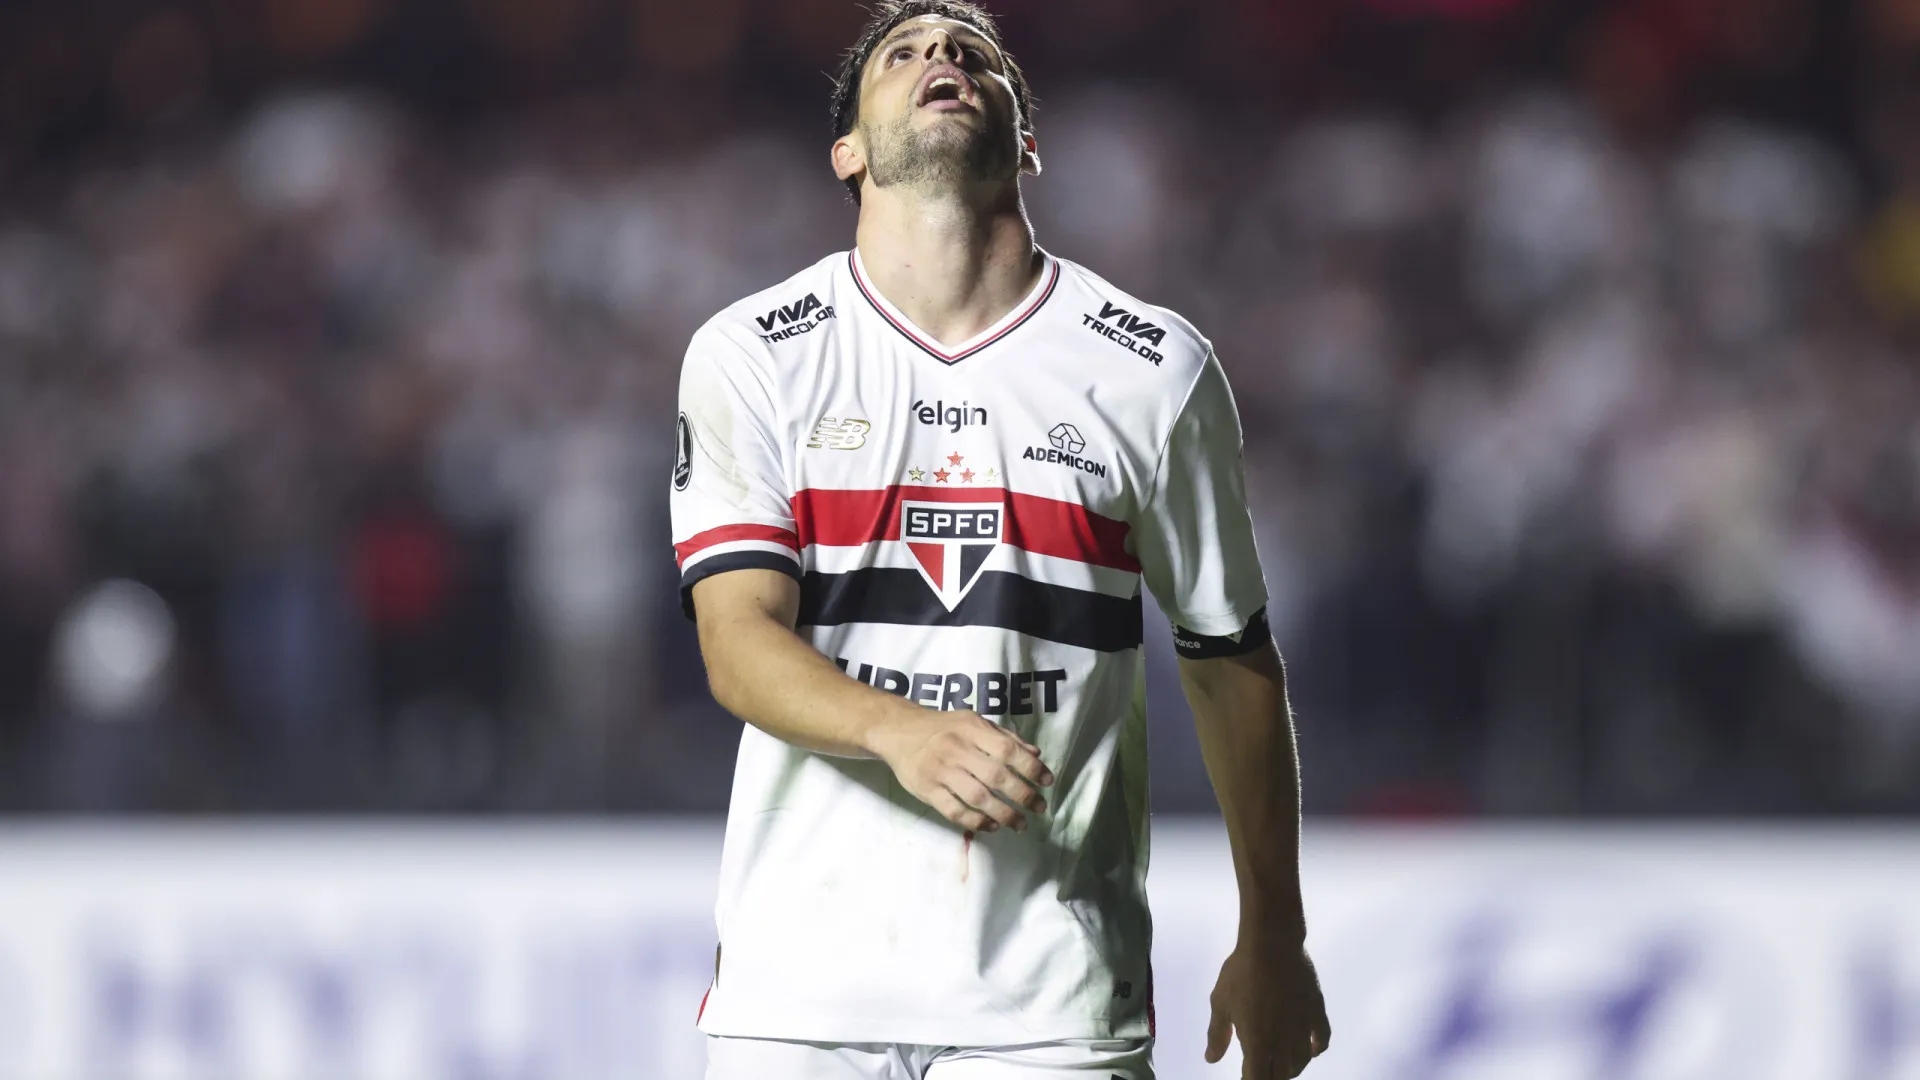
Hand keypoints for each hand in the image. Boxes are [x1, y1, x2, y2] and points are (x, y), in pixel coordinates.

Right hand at [867, 708, 1053, 831]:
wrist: (899, 731)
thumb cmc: (944, 727)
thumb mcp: (974, 722)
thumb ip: (1005, 737)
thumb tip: (1036, 754)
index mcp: (972, 729)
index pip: (1008, 750)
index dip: (1031, 767)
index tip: (1047, 781)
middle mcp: (957, 749)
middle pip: (996, 777)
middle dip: (1023, 795)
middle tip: (1039, 808)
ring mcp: (940, 771)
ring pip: (977, 798)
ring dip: (1004, 814)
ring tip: (1020, 824)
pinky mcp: (927, 790)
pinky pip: (954, 811)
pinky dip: (976, 822)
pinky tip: (992, 826)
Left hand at [1206, 932, 1329, 1077]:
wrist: (1271, 944)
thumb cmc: (1240, 972)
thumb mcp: (1220, 1003)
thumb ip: (1217, 1035)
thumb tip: (1211, 1059)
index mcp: (1257, 1042)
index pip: (1256, 1078)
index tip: (1246, 1076)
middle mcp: (1283, 1042)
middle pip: (1281, 1074)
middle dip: (1270, 1075)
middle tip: (1262, 1067)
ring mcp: (1303, 1027)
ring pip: (1301, 1061)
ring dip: (1291, 1067)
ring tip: (1282, 1063)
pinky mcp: (1317, 1012)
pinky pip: (1322, 1040)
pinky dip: (1316, 1049)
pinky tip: (1310, 1049)